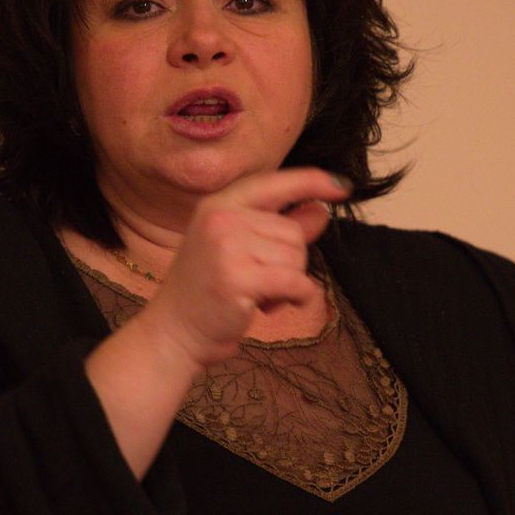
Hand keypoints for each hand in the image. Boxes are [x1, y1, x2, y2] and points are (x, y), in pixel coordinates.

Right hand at [141, 167, 349, 368]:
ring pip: (295, 258)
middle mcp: (221, 218)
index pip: (274, 183)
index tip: (341, 187)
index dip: (311, 182)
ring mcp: (226, 247)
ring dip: (288, 283)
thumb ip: (280, 228)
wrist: (174, 332)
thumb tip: (321, 210)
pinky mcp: (237, 278)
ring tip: (257, 295)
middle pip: (292, 232)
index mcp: (219, 205)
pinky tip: (272, 307)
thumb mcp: (241, 250)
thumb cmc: (208, 292)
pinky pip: (295, 282)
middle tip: (260, 283)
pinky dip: (297, 297)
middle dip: (289, 262)